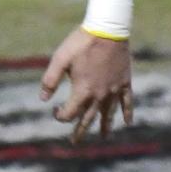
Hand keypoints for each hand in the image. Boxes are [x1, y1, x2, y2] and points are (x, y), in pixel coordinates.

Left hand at [40, 27, 133, 142]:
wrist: (107, 30)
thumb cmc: (80, 43)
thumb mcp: (60, 59)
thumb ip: (50, 80)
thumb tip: (43, 99)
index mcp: (82, 90)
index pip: (70, 113)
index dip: (60, 116)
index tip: (55, 111)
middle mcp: (99, 95)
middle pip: (88, 118)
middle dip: (80, 130)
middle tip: (75, 142)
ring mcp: (113, 90)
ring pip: (109, 113)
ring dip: (105, 126)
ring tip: (103, 137)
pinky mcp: (124, 82)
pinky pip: (127, 102)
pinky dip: (127, 113)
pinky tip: (127, 122)